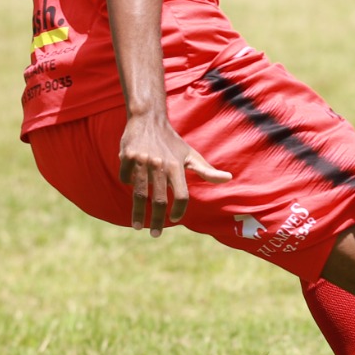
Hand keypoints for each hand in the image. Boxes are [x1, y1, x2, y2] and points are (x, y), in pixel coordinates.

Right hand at [116, 110, 230, 233]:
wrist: (148, 119)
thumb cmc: (172, 141)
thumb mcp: (190, 154)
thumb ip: (207, 170)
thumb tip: (228, 179)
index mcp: (177, 166)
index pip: (182, 194)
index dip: (179, 209)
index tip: (175, 219)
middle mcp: (160, 165)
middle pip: (159, 199)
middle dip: (157, 220)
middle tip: (155, 235)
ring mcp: (142, 161)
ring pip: (139, 194)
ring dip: (138, 213)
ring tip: (138, 227)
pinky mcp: (127, 157)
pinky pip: (125, 178)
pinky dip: (128, 184)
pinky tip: (131, 186)